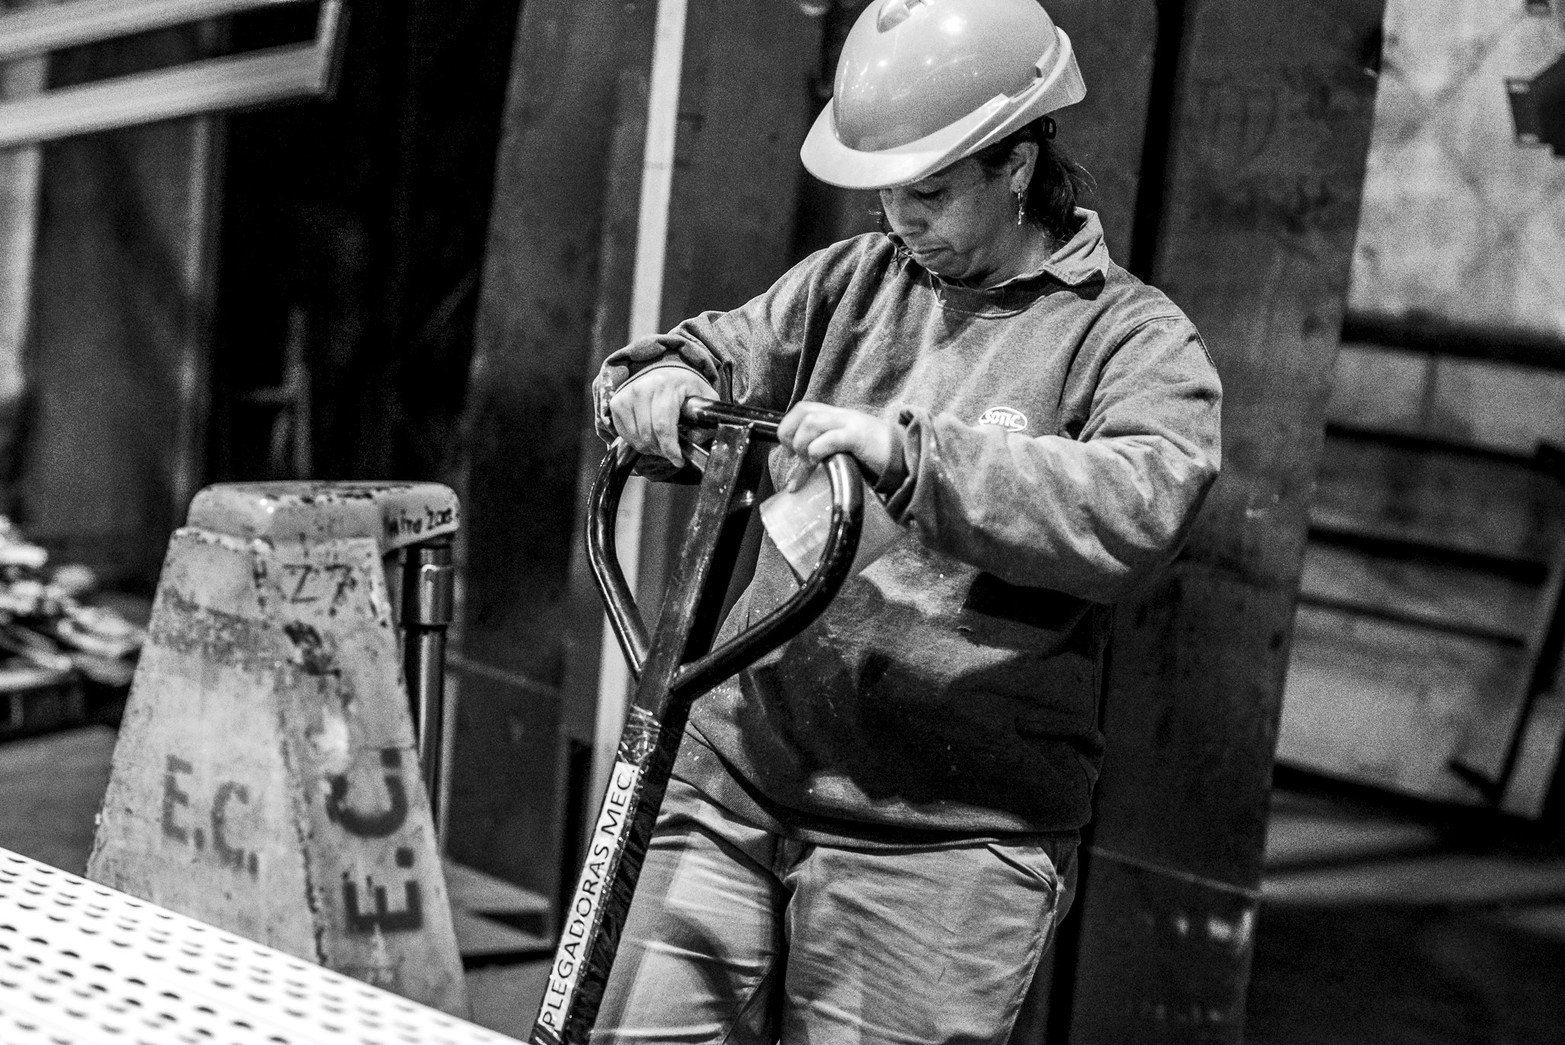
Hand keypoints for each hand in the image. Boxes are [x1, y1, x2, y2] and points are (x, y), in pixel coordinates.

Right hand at [608, 366, 718, 466]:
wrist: (664, 370)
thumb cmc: (685, 387)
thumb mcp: (703, 397)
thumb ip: (705, 418)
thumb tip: (696, 440)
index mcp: (667, 386)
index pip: (663, 425)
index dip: (670, 448)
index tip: (678, 461)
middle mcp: (643, 388)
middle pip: (647, 434)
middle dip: (661, 450)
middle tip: (670, 452)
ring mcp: (627, 395)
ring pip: (635, 437)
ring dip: (648, 448)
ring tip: (659, 444)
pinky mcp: (617, 402)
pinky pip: (623, 433)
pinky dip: (635, 441)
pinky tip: (646, 437)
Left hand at [776, 402, 894, 486]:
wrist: (906, 455)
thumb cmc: (875, 456)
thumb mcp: (844, 450)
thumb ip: (823, 455)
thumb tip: (795, 480)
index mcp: (837, 416)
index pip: (802, 408)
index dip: (788, 427)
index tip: (789, 451)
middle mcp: (841, 415)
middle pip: (803, 411)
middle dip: (789, 433)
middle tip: (795, 455)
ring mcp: (850, 424)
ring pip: (812, 422)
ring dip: (802, 445)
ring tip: (809, 461)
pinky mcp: (859, 437)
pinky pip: (831, 438)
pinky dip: (818, 450)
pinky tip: (819, 461)